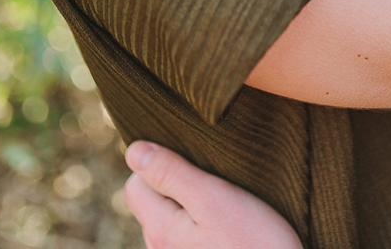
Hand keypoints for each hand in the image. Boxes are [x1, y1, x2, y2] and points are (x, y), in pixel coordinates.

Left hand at [124, 141, 301, 248]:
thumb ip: (170, 173)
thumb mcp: (213, 198)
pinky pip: (190, 240)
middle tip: (216, 190)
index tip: (195, 168)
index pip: (135, 184)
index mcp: (159, 229)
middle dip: (178, 190)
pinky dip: (205, 230)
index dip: (161, 167)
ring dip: (194, 211)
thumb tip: (134, 151)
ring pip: (173, 223)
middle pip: (153, 205)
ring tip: (227, 212)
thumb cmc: (256, 244)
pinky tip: (229, 232)